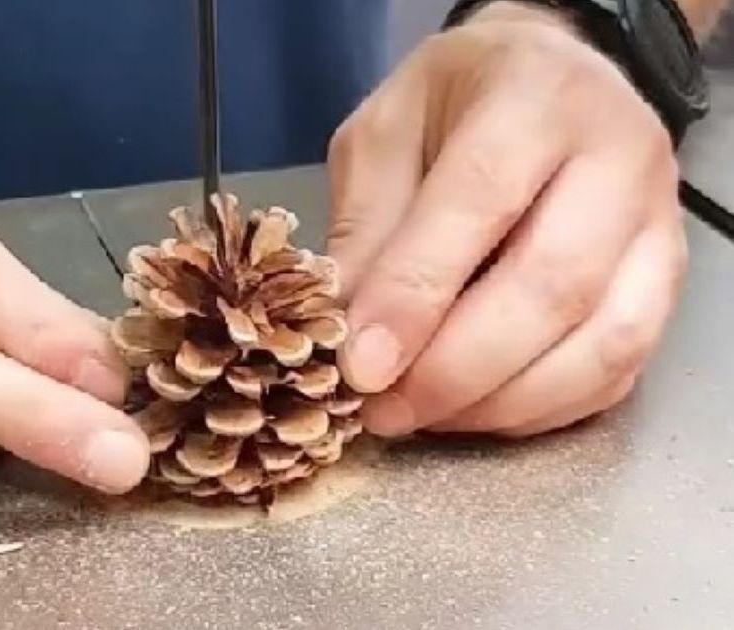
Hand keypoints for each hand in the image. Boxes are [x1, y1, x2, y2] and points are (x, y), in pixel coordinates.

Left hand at [326, 2, 687, 437]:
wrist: (545, 81)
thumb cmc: (451, 106)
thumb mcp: (381, 136)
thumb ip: (366, 226)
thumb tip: (351, 334)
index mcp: (536, 98)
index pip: (480, 204)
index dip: (416, 295)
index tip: (361, 366)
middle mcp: (619, 159)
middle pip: (552, 288)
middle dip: (455, 369)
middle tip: (382, 409)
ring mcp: (656, 227)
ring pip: (600, 345)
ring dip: (500, 403)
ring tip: (420, 417)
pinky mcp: (665, 285)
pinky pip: (616, 373)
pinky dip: (539, 409)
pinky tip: (475, 411)